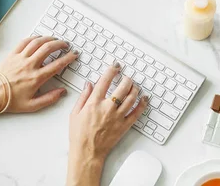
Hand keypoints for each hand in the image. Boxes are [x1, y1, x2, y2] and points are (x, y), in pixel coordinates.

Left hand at [0, 35, 77, 112]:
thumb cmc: (11, 100)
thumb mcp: (32, 105)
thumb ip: (49, 99)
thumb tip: (61, 92)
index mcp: (37, 78)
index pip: (57, 65)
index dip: (68, 58)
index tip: (73, 55)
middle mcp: (30, 65)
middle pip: (48, 48)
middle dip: (60, 44)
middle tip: (65, 45)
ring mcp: (21, 58)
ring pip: (37, 42)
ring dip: (48, 39)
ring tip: (55, 39)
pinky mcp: (13, 55)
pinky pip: (25, 42)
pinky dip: (33, 38)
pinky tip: (38, 38)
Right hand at [66, 63, 147, 184]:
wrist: (87, 152)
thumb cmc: (79, 135)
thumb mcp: (75, 113)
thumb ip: (83, 97)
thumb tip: (89, 84)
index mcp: (94, 103)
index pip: (105, 81)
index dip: (111, 71)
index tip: (115, 66)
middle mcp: (107, 108)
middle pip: (122, 87)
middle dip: (126, 79)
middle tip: (127, 77)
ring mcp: (117, 117)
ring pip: (131, 98)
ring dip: (135, 89)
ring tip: (134, 86)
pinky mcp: (124, 126)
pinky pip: (136, 113)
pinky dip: (142, 104)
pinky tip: (144, 99)